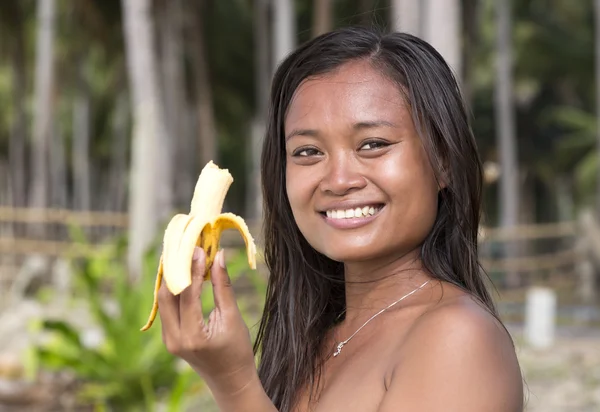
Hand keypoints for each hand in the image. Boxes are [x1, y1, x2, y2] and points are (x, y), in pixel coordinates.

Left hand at [158, 247, 256, 394]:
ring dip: (173, 277)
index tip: (199, 249)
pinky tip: (184, 274)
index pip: (187, 294)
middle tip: (186, 248)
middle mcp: (175, 339)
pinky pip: (167, 308)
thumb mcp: (232, 318)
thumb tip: (219, 256)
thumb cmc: (237, 351)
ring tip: (184, 256)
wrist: (230, 380)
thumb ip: (223, 286)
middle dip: (175, 269)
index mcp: (193, 336)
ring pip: (163, 300)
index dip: (193, 268)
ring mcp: (169, 340)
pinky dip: (175, 289)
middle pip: (166, 295)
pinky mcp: (170, 337)